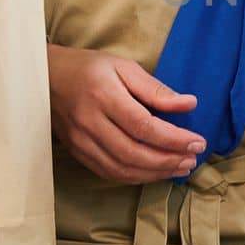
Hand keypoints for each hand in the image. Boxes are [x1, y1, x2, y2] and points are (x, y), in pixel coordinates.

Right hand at [46, 43, 203, 183]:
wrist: (46, 78)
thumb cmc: (89, 68)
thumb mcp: (124, 67)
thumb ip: (156, 89)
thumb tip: (189, 104)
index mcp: (103, 95)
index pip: (144, 126)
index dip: (173, 139)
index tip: (197, 142)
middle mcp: (90, 122)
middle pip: (133, 153)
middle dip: (168, 161)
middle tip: (192, 159)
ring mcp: (81, 141)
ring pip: (121, 169)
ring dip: (155, 173)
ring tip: (179, 167)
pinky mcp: (77, 152)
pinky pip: (108, 172)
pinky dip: (135, 177)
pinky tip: (154, 171)